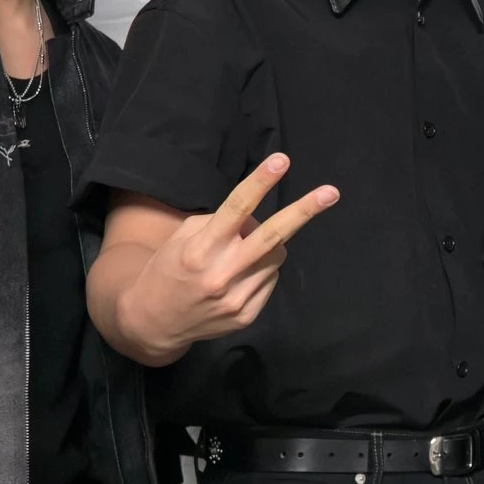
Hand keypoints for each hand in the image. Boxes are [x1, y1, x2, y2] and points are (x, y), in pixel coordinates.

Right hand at [119, 155, 338, 360]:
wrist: (153, 322)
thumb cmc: (168, 269)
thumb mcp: (183, 238)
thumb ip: (221, 224)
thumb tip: (257, 220)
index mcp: (201, 249)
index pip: (235, 209)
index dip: (260, 183)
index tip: (282, 160)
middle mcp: (221, 274)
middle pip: (271, 237)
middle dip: (303, 212)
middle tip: (331, 192)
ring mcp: (237, 298)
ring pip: (276, 256)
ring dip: (268, 247)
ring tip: (240, 254)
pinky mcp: (248, 315)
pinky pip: (270, 279)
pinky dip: (261, 270)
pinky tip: (238, 278)